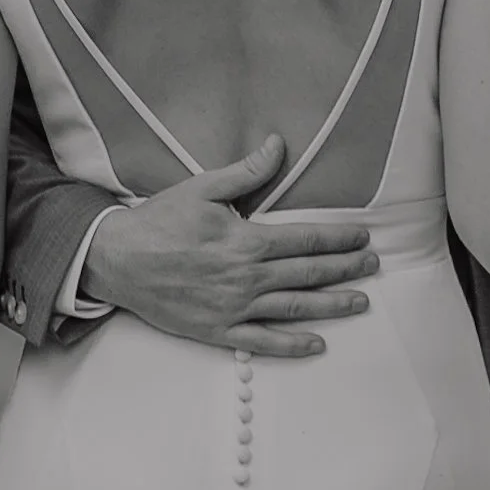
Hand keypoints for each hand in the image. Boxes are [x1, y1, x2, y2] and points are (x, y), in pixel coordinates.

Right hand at [81, 135, 378, 356]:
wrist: (116, 259)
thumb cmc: (160, 221)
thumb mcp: (203, 187)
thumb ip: (247, 171)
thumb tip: (278, 144)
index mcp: (246, 241)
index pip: (306, 239)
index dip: (339, 239)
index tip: (362, 238)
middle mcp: (246, 278)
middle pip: (308, 273)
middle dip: (345, 269)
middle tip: (373, 267)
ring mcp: (233, 308)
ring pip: (294, 308)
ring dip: (331, 305)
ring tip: (360, 302)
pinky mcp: (217, 331)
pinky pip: (261, 343)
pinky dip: (291, 345)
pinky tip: (316, 344)